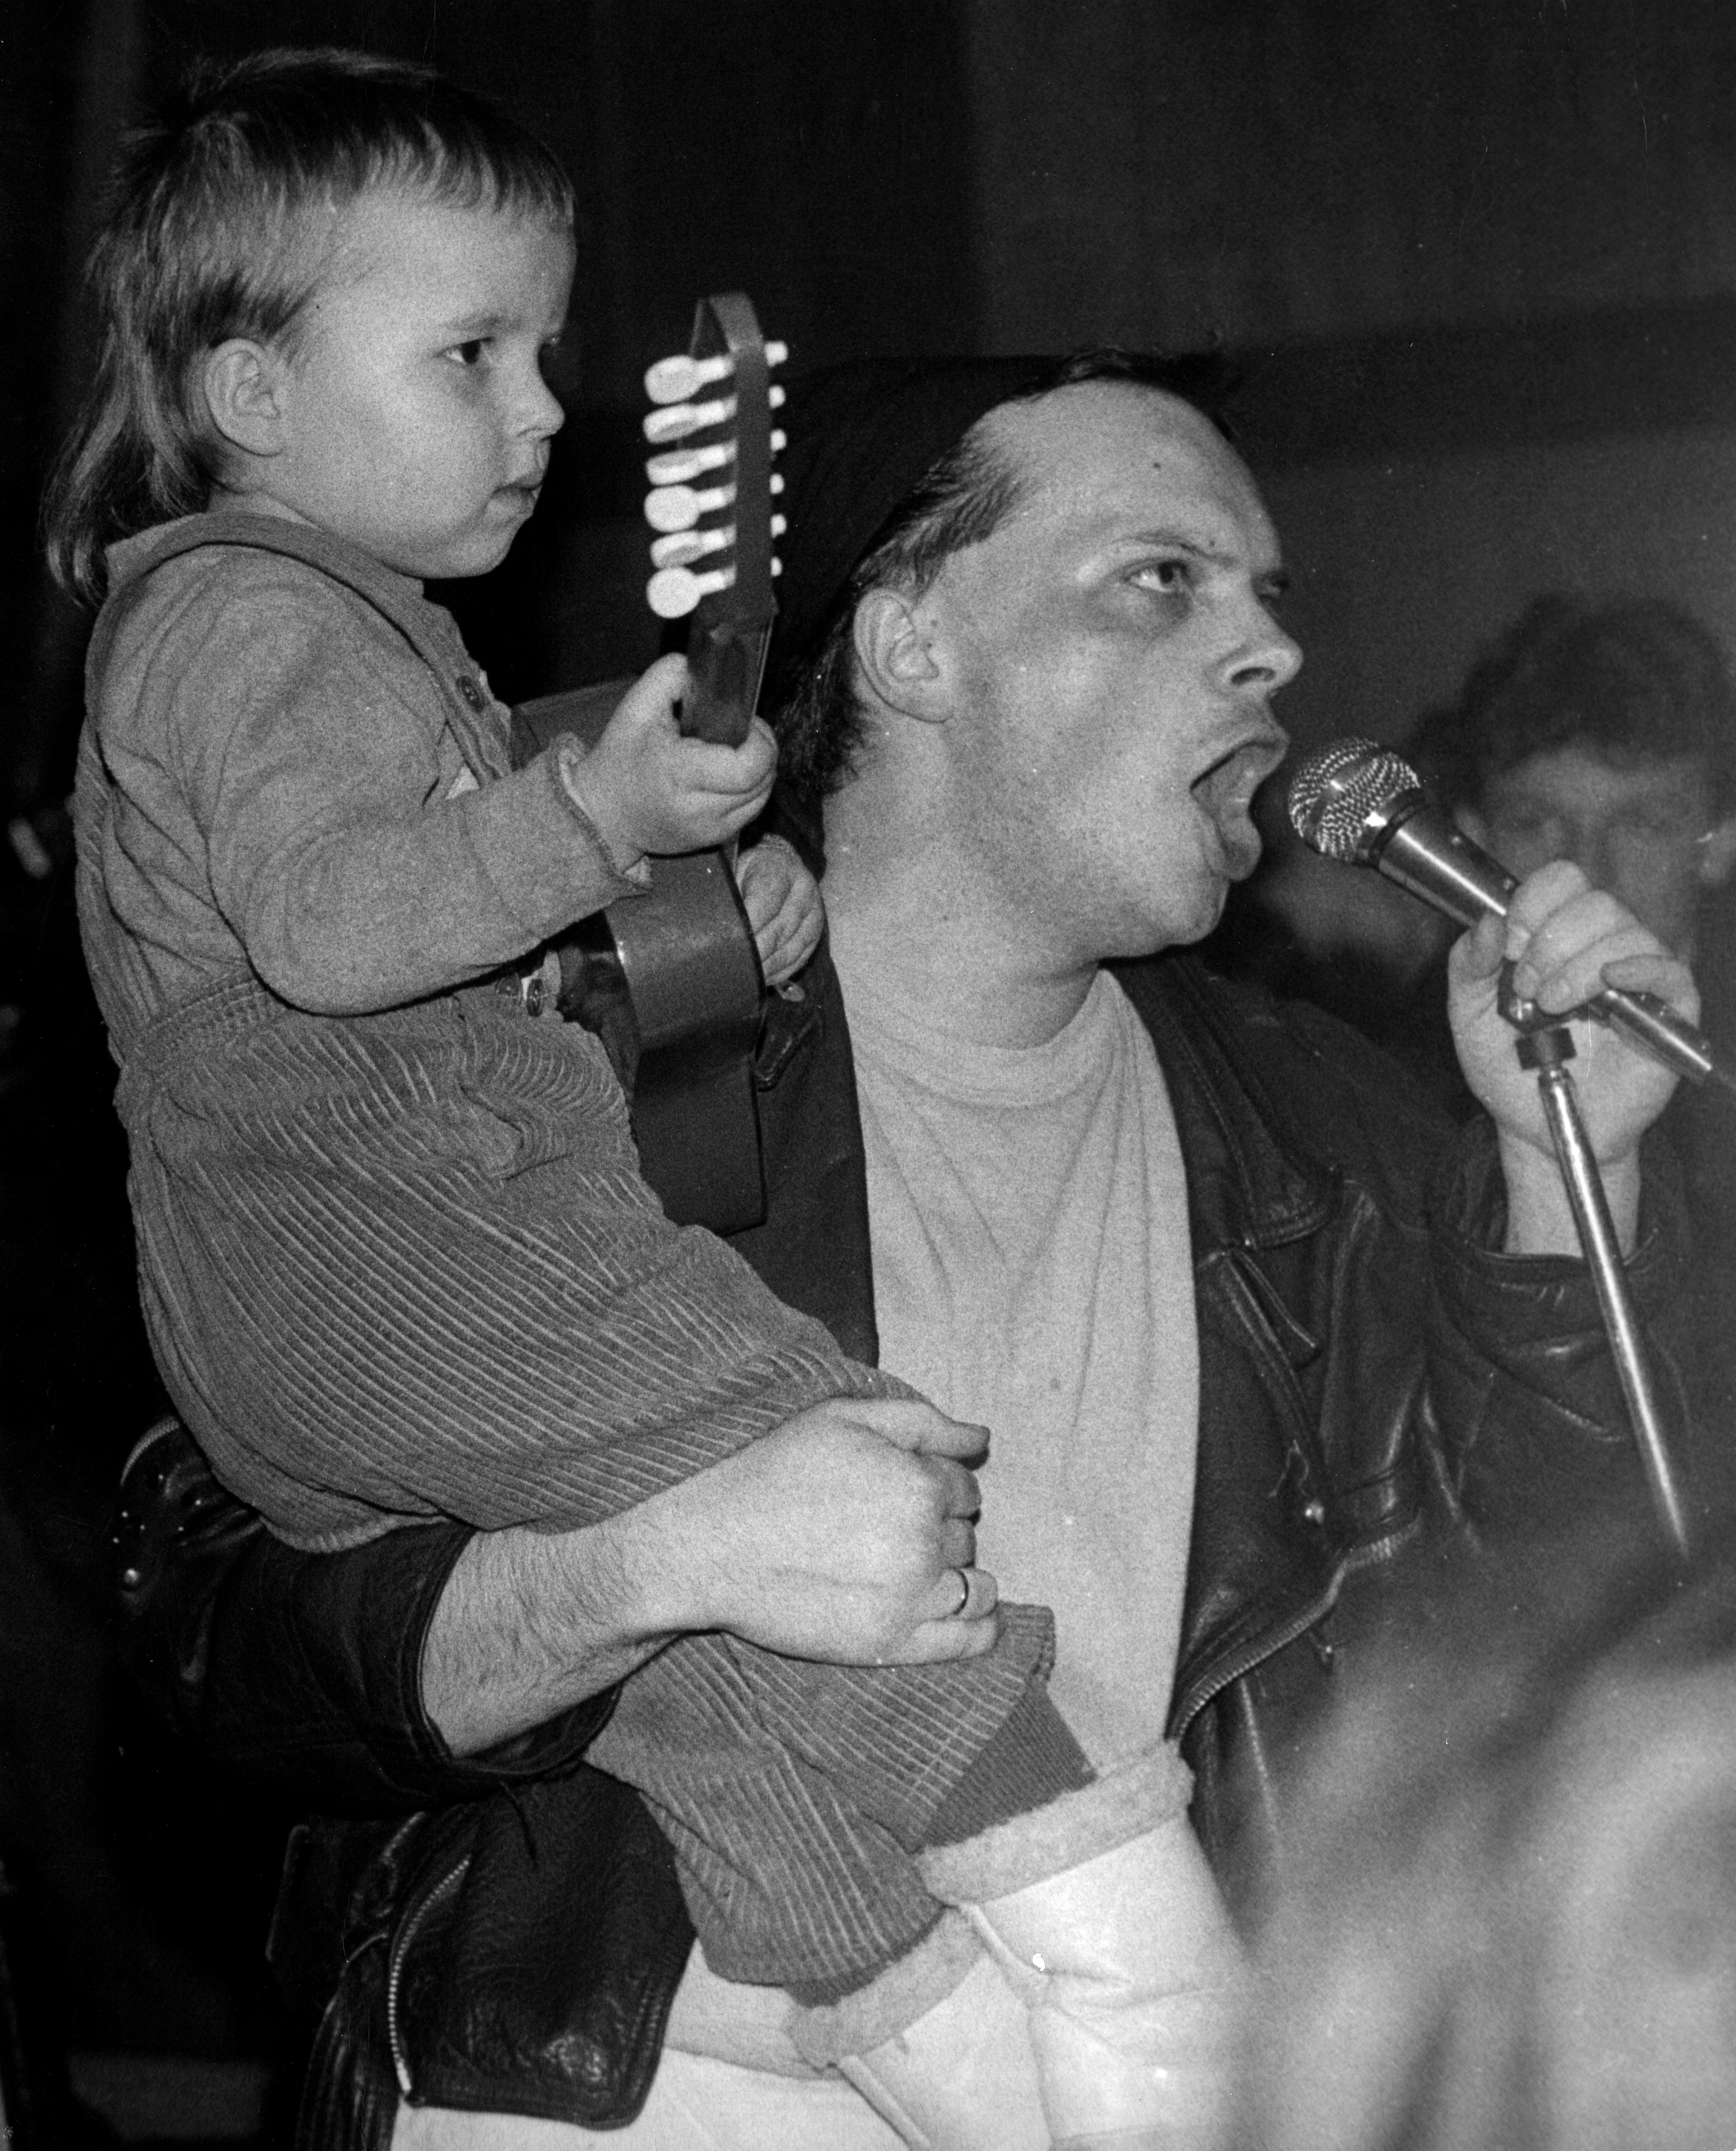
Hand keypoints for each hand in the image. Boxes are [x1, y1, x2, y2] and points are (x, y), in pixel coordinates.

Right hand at [563, 653, 776, 862]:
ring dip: (761, 769)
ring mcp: (711, 829)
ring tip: (737, 751)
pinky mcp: (717, 838)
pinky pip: (754, 810)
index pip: (748, 767)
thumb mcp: (635, 707)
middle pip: (763, 780)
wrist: (606, 813)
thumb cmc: (620, 759)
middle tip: (743, 730)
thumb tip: (704, 669)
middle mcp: (699, 809)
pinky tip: (732, 774)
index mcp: (679, 775)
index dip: (761, 740)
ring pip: (764, 796)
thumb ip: (669, 676)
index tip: (746, 721)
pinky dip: (753, 788)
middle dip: (764, 749)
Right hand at [616, 1395, 1001, 1666]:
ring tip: (920, 1567)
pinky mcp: (889, 1645)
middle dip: (940, 1526)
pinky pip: (967, 1640)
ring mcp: (909, 1600)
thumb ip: (922, 1422)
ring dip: (960, 1573)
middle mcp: (923, 1544)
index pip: (963, 1487)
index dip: (935, 1484)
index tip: (900, 1488)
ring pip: (975, 1585)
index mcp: (918, 1484)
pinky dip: (980, 1626)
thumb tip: (982, 1438)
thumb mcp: (843, 1417)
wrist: (707, 1543)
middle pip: (965, 1535)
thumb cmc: (773, 1469)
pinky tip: (967, 1612)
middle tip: (888, 1524)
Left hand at [734, 836, 824, 987]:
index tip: (728, 946)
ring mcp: (813, 913)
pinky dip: (780, 972)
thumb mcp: (736, 870)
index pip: (763, 905)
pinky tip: (763, 978)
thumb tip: (716, 928)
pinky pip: (799, 958)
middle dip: (754, 954)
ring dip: (767, 967)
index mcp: (779, 870)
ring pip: (790, 949)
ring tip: (746, 980)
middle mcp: (803, 891)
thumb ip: (729, 895)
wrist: (781, 865)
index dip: (746, 929)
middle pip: (778, 931)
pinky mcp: (815, 932)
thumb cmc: (751, 872)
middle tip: (733, 970)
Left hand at [1448, 861, 1697, 1249]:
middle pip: (1596, 902)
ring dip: (1580, 965)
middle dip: (1552, 940)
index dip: (1534, 904)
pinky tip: (1610, 982)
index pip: (1561, 881)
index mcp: (1554, 936)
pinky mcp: (1666, 1012)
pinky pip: (1670, 970)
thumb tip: (1488, 919)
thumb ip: (1468, 963)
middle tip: (1526, 987)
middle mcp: (1599, 947)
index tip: (1510, 945)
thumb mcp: (1467, 1012)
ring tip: (1551, 1005)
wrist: (1533, 1125)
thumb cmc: (1506, 1067)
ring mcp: (1635, 977)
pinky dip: (1640, 968)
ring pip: (1627, 932)